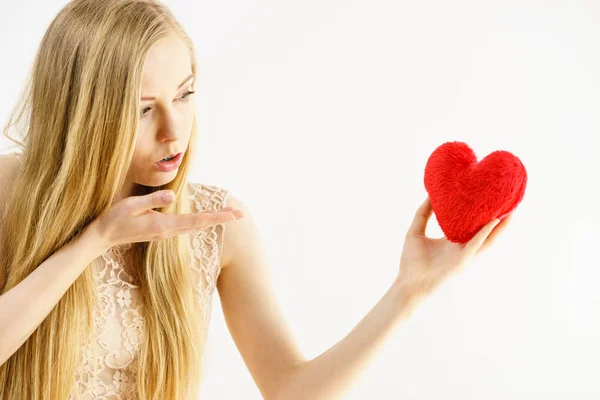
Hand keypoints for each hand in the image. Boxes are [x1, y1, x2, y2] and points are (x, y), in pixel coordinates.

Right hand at [88, 190, 243, 251]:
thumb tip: (172, 196)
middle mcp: (168, 231)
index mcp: (163, 225)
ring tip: (229, 214)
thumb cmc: (114, 219)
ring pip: (195, 225)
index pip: (196, 221)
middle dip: (221, 218)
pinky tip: (207, 217)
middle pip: (200, 224)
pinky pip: (186, 225)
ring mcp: (165, 232)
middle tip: (241, 213)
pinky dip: (200, 220)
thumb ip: (152, 200)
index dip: (216, 217)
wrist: (102, 237)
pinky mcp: (162, 230)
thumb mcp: (131, 205)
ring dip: (212, 219)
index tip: (232, 215)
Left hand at [395, 196, 512, 301]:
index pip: (470, 227)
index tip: (488, 199)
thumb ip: (423, 214)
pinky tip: (494, 221)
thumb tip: (430, 194)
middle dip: (498, 221)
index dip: (480, 216)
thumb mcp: (416, 231)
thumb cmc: (411, 262)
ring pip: (488, 240)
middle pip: (485, 233)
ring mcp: (464, 257)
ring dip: (500, 227)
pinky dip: (485, 233)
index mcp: (452, 242)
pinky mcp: (462, 263)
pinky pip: (476, 245)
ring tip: (511, 212)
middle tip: (508, 203)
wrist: (408, 284)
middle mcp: (461, 249)